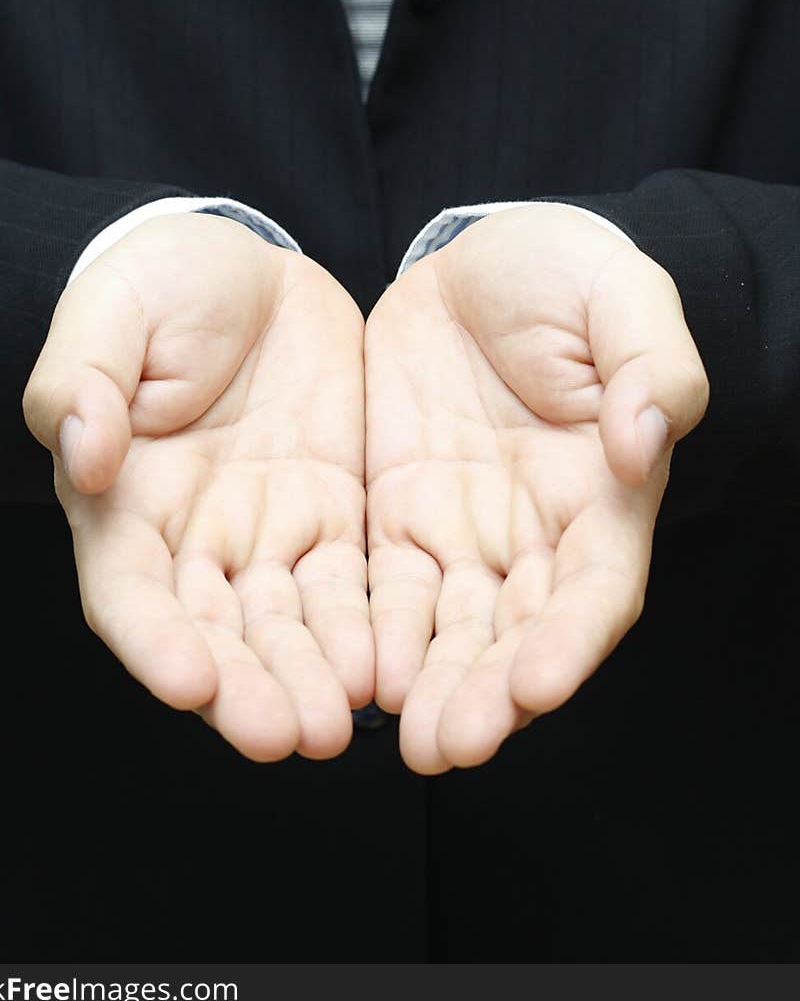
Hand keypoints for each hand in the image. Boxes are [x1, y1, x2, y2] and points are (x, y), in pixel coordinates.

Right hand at [23, 214, 369, 761]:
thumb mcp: (110, 314)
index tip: (186, 680)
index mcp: (123, 500)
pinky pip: (351, 586)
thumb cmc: (160, 285)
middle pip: (214, 631)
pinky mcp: (333, 516)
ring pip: (285, 624)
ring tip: (339, 725)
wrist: (248, 266)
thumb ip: (83, 381)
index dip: (152, 640)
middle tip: (283, 734)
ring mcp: (266, 532)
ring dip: (308, 677)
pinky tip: (391, 668)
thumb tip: (80, 452)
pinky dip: (367, 630)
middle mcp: (193, 537)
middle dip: (245, 686)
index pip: (128, 590)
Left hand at [364, 205, 708, 772]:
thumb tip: (639, 442)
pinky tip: (349, 673)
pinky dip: (371, 634)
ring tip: (405, 740)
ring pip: (450, 627)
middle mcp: (535, 531)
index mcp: (602, 492)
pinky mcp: (396, 512)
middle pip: (517, 631)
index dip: (571, 640)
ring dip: (430, 685)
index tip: (537, 685)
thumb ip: (650, 368)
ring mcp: (463, 528)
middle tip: (450, 745)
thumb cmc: (566, 272)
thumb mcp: (621, 297)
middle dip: (488, 691)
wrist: (478, 256)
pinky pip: (383, 586)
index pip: (595, 587)